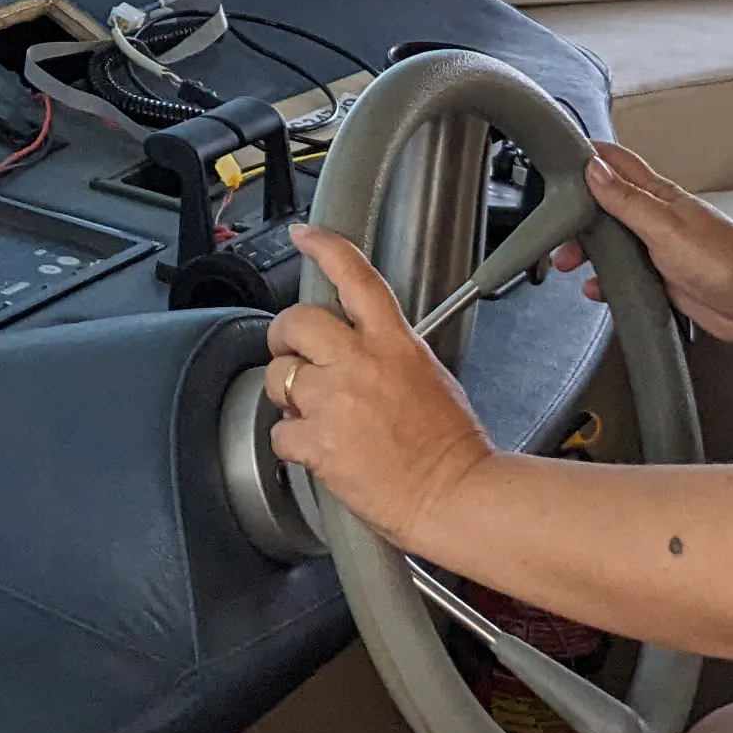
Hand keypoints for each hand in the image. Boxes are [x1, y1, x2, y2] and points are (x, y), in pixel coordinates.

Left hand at [264, 230, 494, 555]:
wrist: (455, 497)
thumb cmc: (452, 446)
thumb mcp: (431, 376)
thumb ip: (390, 353)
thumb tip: (362, 351)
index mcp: (395, 343)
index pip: (355, 278)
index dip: (325, 248)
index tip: (305, 236)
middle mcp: (360, 363)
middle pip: (295, 322)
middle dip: (284, 337)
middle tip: (291, 354)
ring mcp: (334, 401)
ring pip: (277, 377)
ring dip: (286, 393)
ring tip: (313, 413)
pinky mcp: (317, 442)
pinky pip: (280, 431)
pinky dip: (292, 442)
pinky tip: (317, 450)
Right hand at [565, 142, 732, 347]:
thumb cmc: (727, 263)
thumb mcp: (664, 227)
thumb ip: (626, 200)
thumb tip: (593, 169)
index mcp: (660, 197)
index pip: (617, 163)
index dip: (588, 154)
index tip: (559, 152)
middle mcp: (659, 219)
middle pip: (607, 206)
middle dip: (578, 213)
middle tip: (555, 226)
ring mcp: (662, 250)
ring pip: (614, 242)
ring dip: (589, 250)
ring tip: (570, 262)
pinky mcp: (666, 280)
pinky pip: (627, 275)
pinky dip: (607, 281)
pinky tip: (599, 289)